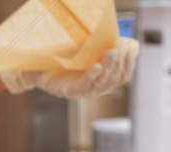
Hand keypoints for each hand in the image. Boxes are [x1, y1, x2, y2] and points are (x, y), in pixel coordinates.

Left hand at [1, 40, 138, 99]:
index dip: (130, 61)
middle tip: (120, 46)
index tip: (132, 45)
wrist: (38, 64)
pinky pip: (83, 86)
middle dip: (121, 62)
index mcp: (103, 80)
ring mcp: (82, 92)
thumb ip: (105, 45)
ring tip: (112, 51)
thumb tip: (129, 39)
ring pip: (102, 83)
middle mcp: (95, 88)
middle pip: (115, 79)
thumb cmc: (65, 55)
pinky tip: (97, 67)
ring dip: (109, 66)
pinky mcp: (69, 91)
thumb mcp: (89, 49)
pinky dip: (91, 77)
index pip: (123, 76)